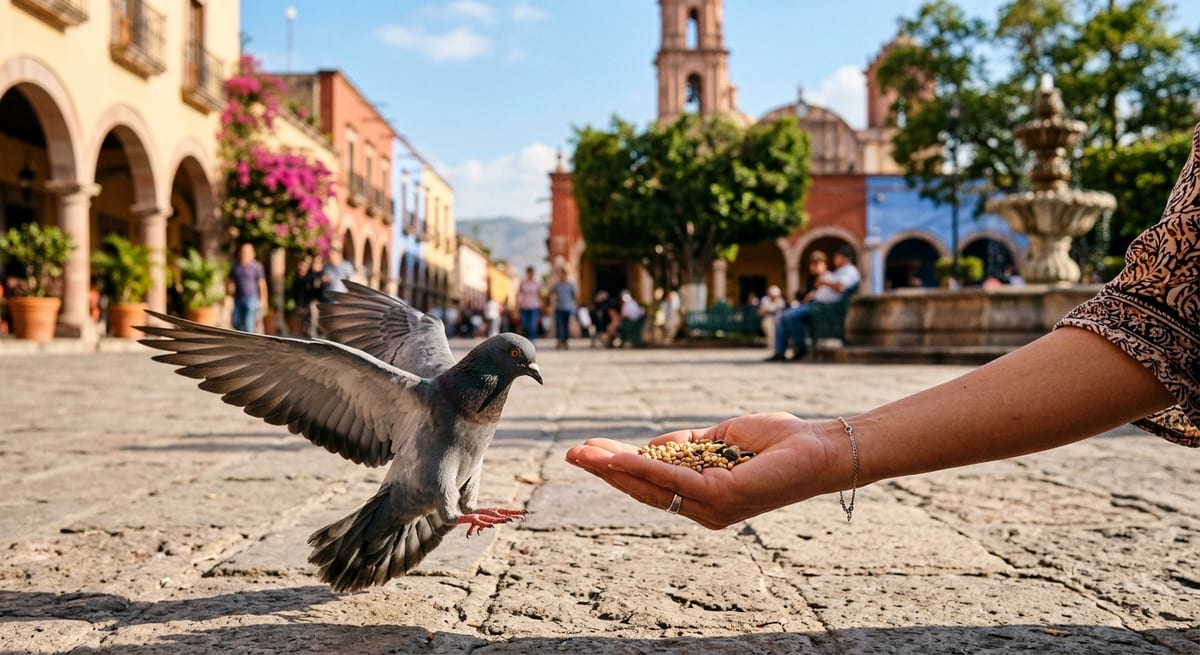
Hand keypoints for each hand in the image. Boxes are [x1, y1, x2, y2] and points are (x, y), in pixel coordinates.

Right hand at [565, 413, 835, 528]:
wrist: (821, 447)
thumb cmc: (781, 442)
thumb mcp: (724, 438)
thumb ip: (690, 445)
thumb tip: (656, 445)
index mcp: (704, 498)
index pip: (653, 485)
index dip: (620, 469)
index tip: (590, 451)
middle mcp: (705, 510)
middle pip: (643, 490)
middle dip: (605, 471)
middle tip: (571, 454)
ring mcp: (712, 507)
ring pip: (651, 486)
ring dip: (612, 468)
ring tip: (582, 453)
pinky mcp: (722, 496)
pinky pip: (673, 479)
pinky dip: (641, 467)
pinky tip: (617, 457)